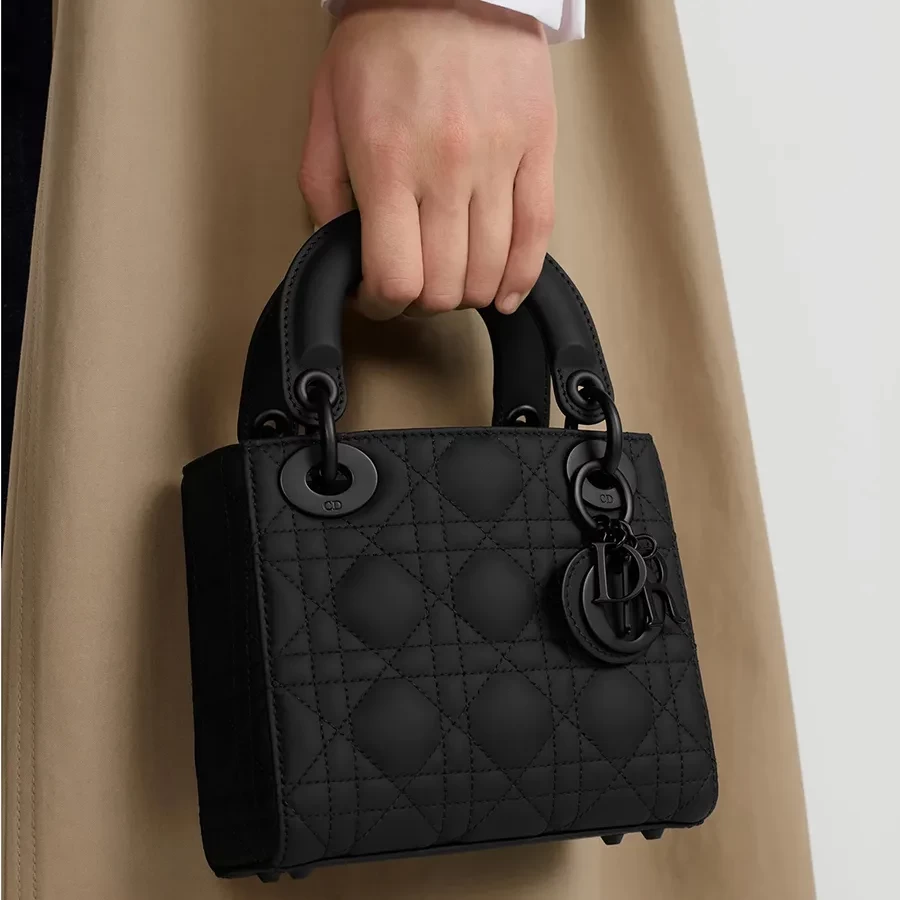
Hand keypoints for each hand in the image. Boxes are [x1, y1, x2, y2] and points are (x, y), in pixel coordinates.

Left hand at [299, 0, 556, 318]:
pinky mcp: (537, 150)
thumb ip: (325, 191)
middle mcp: (446, 168)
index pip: (395, 278)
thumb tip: (342, 253)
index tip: (377, 297)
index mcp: (387, 162)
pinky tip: (504, 294)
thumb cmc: (383, 42)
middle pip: (445, 285)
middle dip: (422, 302)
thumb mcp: (326, 113)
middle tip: (413, 287)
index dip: (382, 304)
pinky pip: (537, 234)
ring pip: (489, 270)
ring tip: (451, 281)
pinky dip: (521, 278)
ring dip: (466, 294)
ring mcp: (498, 161)